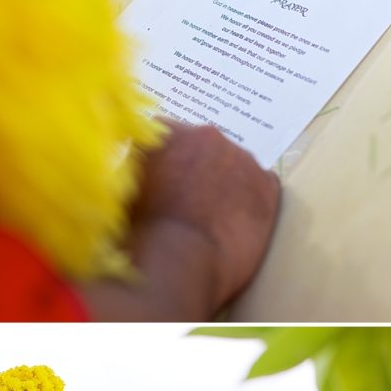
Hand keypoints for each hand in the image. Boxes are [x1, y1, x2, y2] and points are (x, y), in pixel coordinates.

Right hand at [114, 122, 279, 316]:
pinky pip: (262, 186)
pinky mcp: (266, 186)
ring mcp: (240, 158)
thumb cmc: (140, 232)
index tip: (166, 183)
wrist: (177, 259)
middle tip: (190, 201)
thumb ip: (136, 170)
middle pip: (204, 148)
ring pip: (234, 166)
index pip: (169, 137)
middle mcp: (205, 135)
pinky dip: (253, 201)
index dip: (168, 163)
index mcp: (166, 132)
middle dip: (198, 169)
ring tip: (214, 217)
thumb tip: (143, 173)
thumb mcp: (124, 191)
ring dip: (226, 184)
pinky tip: (240, 222)